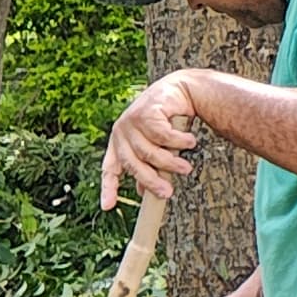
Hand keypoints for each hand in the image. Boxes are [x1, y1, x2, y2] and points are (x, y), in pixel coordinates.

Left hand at [100, 72, 203, 208]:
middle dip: (151, 181)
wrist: (180, 90)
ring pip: (149, 152)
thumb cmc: (167, 121)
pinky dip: (178, 142)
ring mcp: (131, 121)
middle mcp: (121, 133)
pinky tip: (189, 142)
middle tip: (167, 193)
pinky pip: (163, 136)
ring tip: (186, 169)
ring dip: (170, 163)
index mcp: (119, 143)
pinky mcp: (145, 112)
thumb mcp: (156, 146)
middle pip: (133, 164)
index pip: (110, 169)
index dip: (108, 188)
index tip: (108, 207)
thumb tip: (143, 193)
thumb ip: (149, 166)